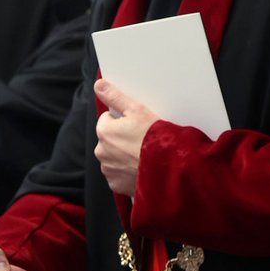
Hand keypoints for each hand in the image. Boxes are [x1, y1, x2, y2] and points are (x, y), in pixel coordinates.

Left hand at [94, 79, 158, 196]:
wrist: (170, 169)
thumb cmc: (155, 138)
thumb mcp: (137, 110)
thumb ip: (115, 96)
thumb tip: (99, 85)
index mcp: (103, 131)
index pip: (107, 119)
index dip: (123, 120)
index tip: (136, 125)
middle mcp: (101, 152)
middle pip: (110, 139)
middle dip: (122, 139)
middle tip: (142, 139)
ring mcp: (109, 170)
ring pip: (114, 157)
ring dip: (124, 155)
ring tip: (143, 154)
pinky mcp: (117, 185)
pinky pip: (119, 174)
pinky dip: (128, 171)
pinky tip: (141, 167)